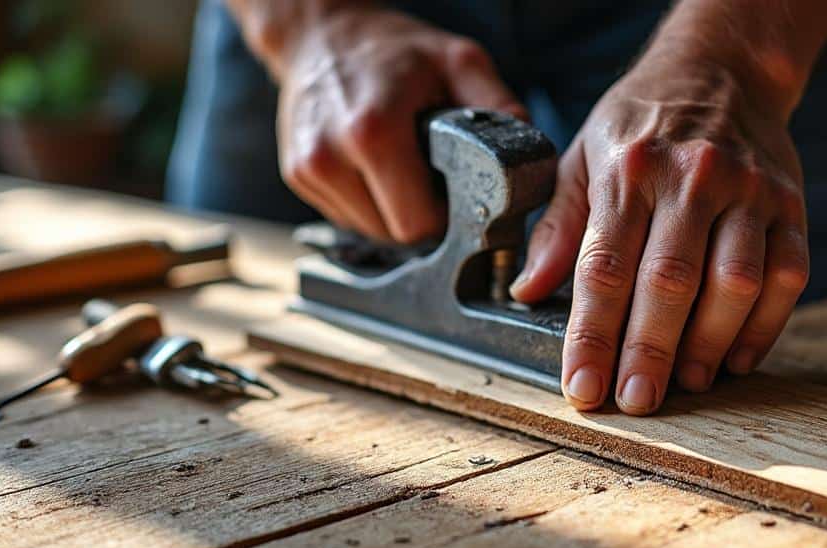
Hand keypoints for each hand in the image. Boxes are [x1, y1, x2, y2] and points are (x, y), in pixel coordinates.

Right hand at [237, 4, 523, 242]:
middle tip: (432, 180)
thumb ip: (500, 108)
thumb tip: (529, 160)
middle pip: (394, 235)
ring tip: (401, 169)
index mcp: (373, 132)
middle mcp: (330, 156)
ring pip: (369, 231)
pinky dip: (368, 204)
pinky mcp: (297, 176)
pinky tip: (375, 169)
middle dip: (422, 218)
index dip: (447, 219)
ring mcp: (308, 169)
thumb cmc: (394, 49)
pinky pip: (347, 216)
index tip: (456, 195)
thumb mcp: (459, 62)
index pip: (419, 224)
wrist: (322, 33)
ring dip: (393, 213)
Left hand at [509, 56, 809, 414]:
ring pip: (735, 283)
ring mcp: (748, 192)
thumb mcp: (581, 157)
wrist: (723, 68)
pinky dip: (764, 327)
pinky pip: (787, 277)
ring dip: (709, 344)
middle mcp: (691, 178)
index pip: (603, 268)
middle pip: (669, 282)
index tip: (582, 388)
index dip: (592, 336)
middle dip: (649, 352)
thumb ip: (558, 227)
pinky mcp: (791, 205)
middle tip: (636, 402)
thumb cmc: (642, 124)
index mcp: (628, 171)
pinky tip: (735, 358)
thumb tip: (528, 291)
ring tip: (688, 384)